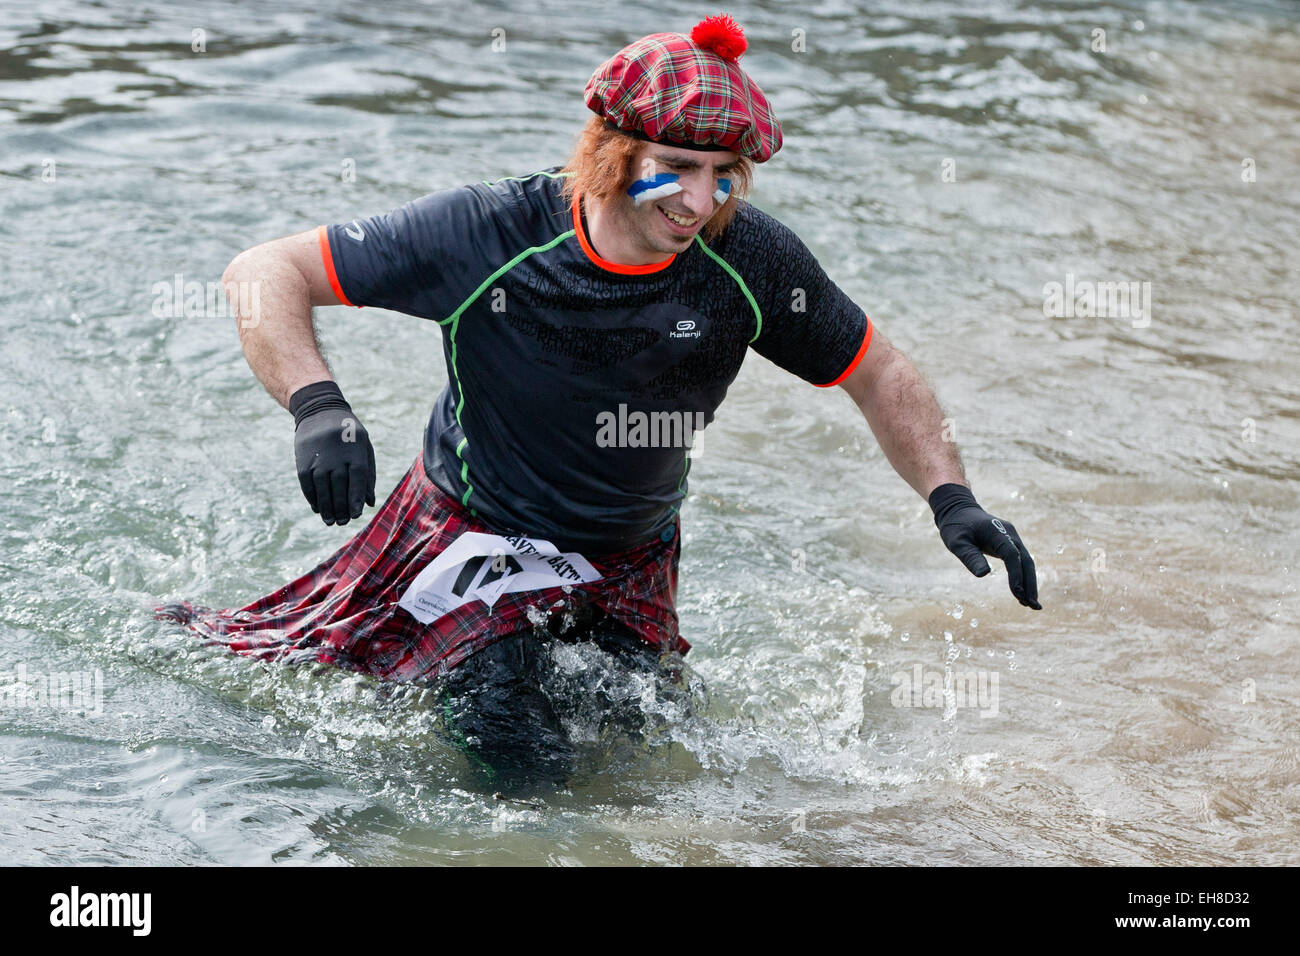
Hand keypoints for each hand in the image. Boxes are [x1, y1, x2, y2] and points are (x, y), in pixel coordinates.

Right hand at [289, 380, 375, 525]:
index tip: (356, 514)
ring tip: (330, 521)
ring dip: (326, 507)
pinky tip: (318, 508)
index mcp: (355, 450)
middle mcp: (336, 454)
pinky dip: (312, 498)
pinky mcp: (303, 460)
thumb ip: (368, 474)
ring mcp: (317, 457)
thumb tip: (369, 502)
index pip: (357, 478)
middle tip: (342, 522)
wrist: (319, 411)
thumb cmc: (349, 434)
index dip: (356, 498)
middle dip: (341, 507)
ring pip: (322, 488)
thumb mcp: (364, 447)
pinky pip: (307, 484)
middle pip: (339, 486)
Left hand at [928, 483, 1040, 609]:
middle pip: (1026, 561)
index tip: (1017, 593)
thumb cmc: (956, 527)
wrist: (959, 511)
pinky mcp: (1010, 544)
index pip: (1012, 555)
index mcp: (998, 532)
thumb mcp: (957, 542)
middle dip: (1030, 584)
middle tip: (1032, 606)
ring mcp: (1012, 539)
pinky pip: (1020, 562)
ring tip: (1031, 605)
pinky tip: (1022, 593)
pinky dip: (1023, 577)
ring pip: (1027, 563)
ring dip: (1030, 584)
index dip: (1016, 574)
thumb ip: (970, 556)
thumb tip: (984, 575)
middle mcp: (1010, 535)